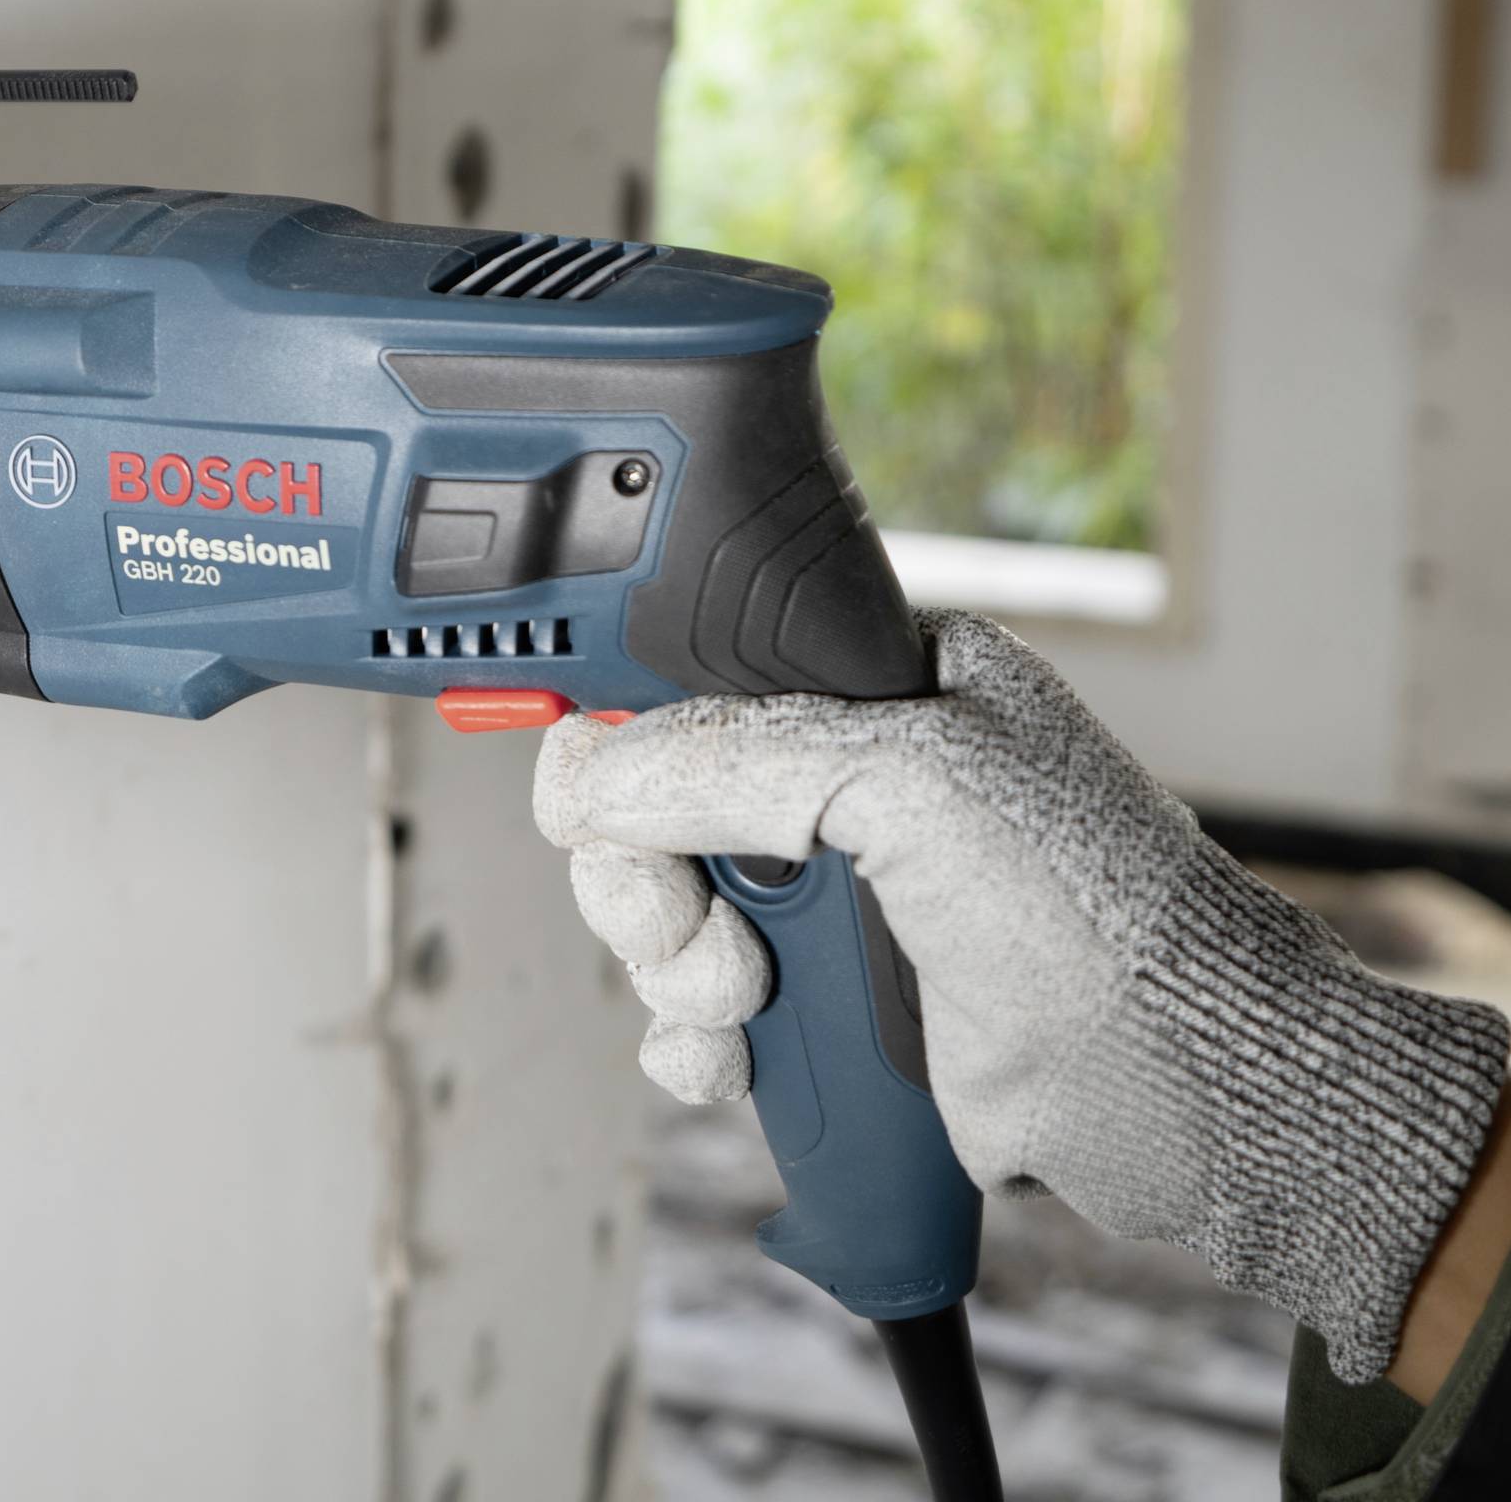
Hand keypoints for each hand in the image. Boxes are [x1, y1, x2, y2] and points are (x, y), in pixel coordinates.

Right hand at [534, 609, 1508, 1384]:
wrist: (1185, 1094)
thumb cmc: (1103, 918)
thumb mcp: (911, 784)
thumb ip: (736, 758)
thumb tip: (588, 772)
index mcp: (879, 683)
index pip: (696, 669)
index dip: (619, 719)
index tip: (577, 775)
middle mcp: (848, 779)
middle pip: (648, 805)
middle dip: (648, 882)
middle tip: (695, 931)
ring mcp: (835, 896)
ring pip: (659, 913)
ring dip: (673, 971)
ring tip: (745, 1002)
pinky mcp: (830, 1001)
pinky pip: (692, 1012)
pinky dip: (695, 1044)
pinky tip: (740, 1058)